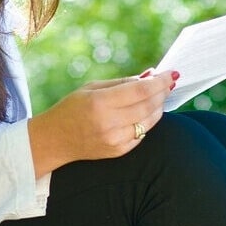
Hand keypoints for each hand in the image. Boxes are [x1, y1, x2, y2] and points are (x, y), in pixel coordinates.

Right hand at [28, 69, 177, 176]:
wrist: (54, 140)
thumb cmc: (71, 108)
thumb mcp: (92, 88)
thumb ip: (122, 83)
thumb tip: (150, 76)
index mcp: (100, 103)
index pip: (140, 91)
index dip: (159, 82)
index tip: (170, 74)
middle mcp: (109, 124)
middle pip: (149, 106)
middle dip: (162, 92)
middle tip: (167, 83)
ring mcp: (115, 140)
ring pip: (149, 121)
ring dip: (158, 107)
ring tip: (159, 96)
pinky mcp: (118, 151)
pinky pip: (142, 134)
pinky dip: (147, 121)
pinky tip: (144, 113)